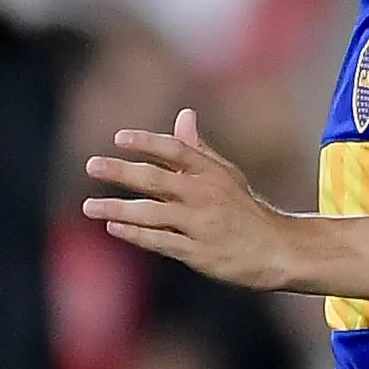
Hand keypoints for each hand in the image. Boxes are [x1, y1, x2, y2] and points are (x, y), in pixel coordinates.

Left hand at [82, 109, 309, 291]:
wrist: (279, 250)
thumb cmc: (246, 211)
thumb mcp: (226, 175)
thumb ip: (198, 149)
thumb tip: (183, 115)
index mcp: (211, 173)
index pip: (175, 150)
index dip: (147, 143)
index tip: (120, 139)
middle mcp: (204, 195)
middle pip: (157, 178)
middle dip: (121, 172)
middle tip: (92, 165)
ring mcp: (201, 225)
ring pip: (152, 213)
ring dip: (118, 208)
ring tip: (89, 206)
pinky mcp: (199, 253)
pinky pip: (161, 241)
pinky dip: (136, 234)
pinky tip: (114, 228)